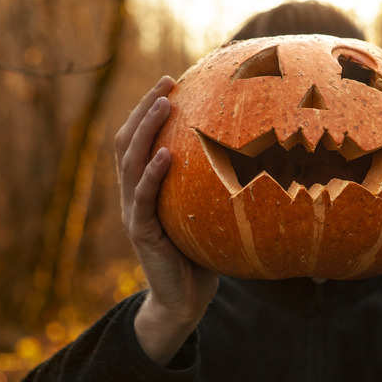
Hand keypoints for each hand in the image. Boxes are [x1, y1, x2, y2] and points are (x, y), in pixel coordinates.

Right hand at [115, 76, 218, 365]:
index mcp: (144, 187)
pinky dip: (152, 173)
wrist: (183, 299)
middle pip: (128, 141)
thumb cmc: (201, 253)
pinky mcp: (141, 231)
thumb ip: (209, 185)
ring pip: (130, 162)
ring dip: (146, 129)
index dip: (148, 109)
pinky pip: (143, 197)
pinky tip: (166, 153)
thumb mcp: (204, 212)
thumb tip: (252, 153)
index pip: (138, 139)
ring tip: (164, 104)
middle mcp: (132, 194)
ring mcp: (133, 212)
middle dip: (145, 107)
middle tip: (167, 82)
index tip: (171, 82)